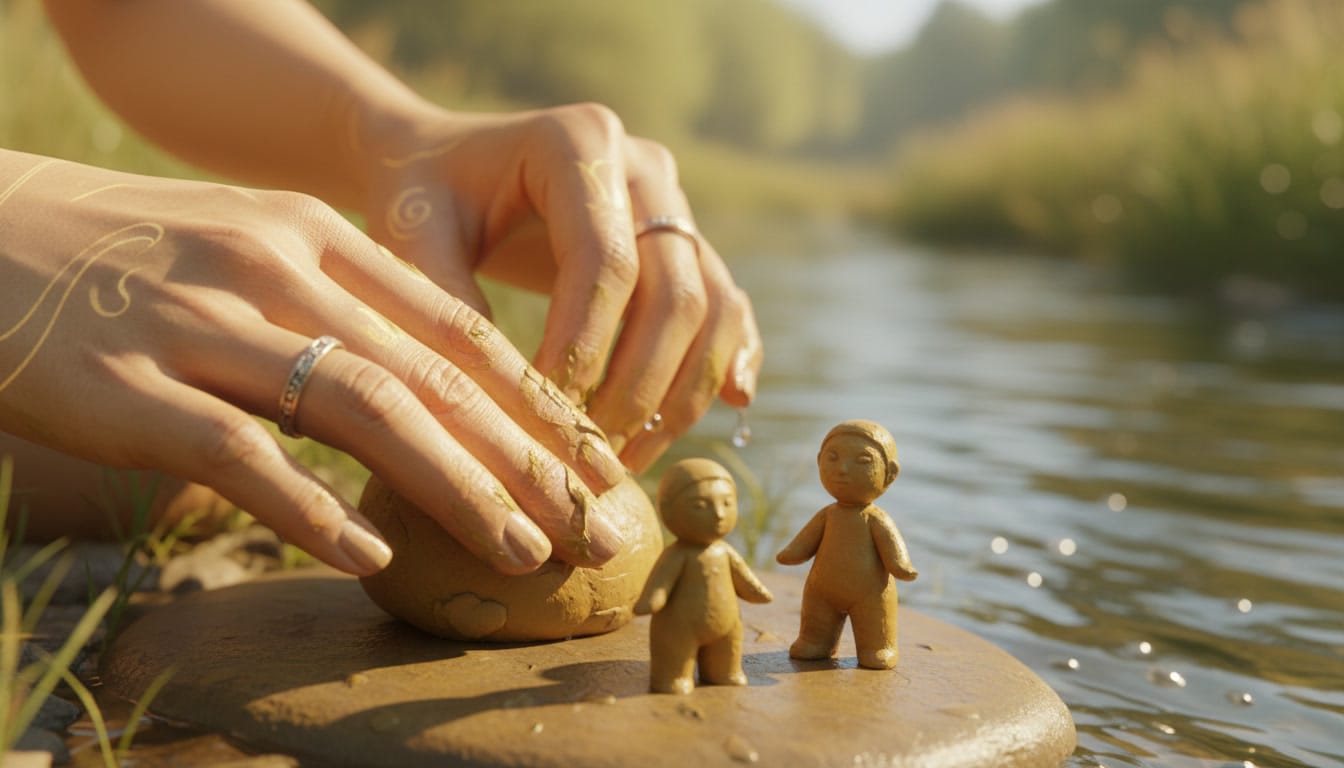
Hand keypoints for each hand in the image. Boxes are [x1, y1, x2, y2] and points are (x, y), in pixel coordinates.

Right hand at [0, 152, 626, 575]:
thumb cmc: (125, 253)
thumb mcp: (245, 246)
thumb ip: (334, 301)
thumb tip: (427, 387)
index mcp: (313, 234)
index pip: (454, 326)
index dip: (537, 400)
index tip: (597, 459)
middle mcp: (273, 271)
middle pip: (432, 374)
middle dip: (530, 458)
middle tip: (598, 524)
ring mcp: (202, 327)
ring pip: (364, 409)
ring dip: (457, 487)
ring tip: (523, 552)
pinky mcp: (130, 388)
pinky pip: (242, 456)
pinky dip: (313, 507)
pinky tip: (372, 554)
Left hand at [357, 103, 763, 471]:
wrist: (446, 166)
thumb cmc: (422, 196)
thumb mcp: (413, 236)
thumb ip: (449, 300)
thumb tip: (501, 397)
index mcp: (579, 141)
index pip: (605, 261)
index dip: (585, 348)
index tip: (547, 417)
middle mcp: (644, 166)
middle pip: (674, 289)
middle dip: (637, 385)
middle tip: (588, 452)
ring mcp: (674, 204)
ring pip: (712, 306)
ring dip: (681, 392)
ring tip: (629, 458)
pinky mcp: (685, 244)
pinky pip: (726, 305)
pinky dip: (727, 359)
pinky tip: (728, 406)